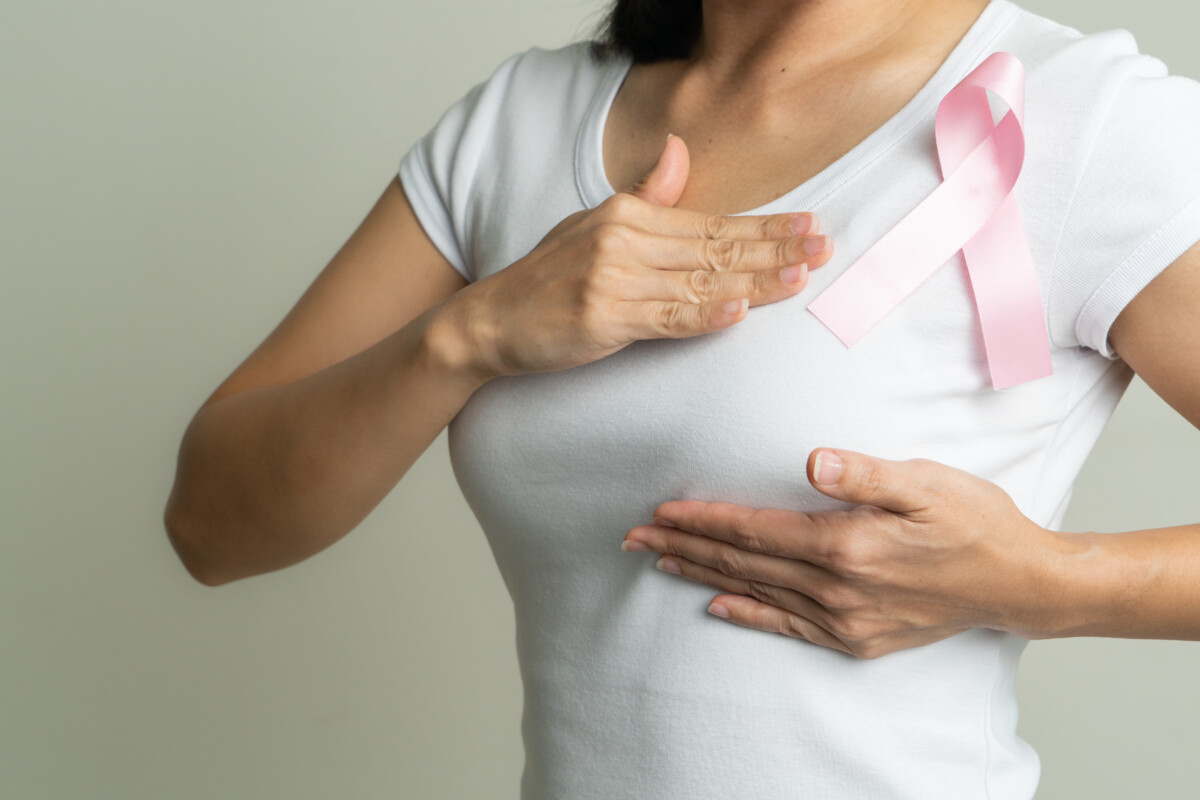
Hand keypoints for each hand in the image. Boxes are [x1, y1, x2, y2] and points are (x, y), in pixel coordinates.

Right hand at [450, 134, 833, 378]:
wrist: (492, 319)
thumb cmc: (550, 277)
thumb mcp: (595, 224)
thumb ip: (646, 196)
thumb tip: (679, 150)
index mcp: (628, 216)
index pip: (711, 223)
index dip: (764, 226)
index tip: (809, 226)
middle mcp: (623, 241)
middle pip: (714, 248)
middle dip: (774, 248)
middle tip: (823, 247)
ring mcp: (612, 280)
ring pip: (698, 283)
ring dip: (752, 282)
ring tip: (798, 278)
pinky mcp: (601, 318)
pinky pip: (664, 319)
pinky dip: (702, 316)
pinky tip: (736, 313)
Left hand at [621, 448, 1065, 658]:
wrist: (1018, 583)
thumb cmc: (974, 522)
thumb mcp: (927, 483)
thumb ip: (866, 474)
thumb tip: (814, 461)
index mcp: (846, 546)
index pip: (753, 530)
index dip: (703, 519)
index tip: (660, 511)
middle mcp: (837, 590)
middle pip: (742, 563)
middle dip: (683, 547)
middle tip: (632, 537)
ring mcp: (845, 619)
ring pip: (755, 592)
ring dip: (703, 575)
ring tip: (659, 563)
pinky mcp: (856, 637)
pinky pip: (787, 626)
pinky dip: (748, 614)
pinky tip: (717, 606)